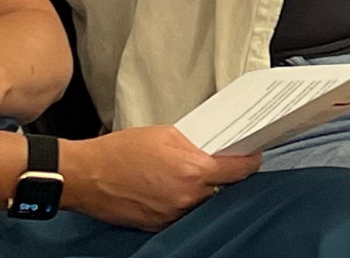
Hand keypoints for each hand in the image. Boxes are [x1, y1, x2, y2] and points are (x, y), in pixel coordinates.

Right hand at [62, 126, 259, 231]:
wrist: (83, 176)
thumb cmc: (119, 152)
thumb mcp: (166, 134)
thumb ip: (196, 144)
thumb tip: (215, 149)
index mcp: (193, 171)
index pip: (238, 170)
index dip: (250, 162)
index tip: (254, 157)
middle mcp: (186, 197)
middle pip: (222, 189)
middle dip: (225, 177)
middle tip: (222, 163)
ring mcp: (171, 214)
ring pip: (202, 203)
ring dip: (203, 191)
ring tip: (190, 175)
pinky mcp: (156, 225)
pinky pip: (181, 213)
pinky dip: (183, 202)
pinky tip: (172, 188)